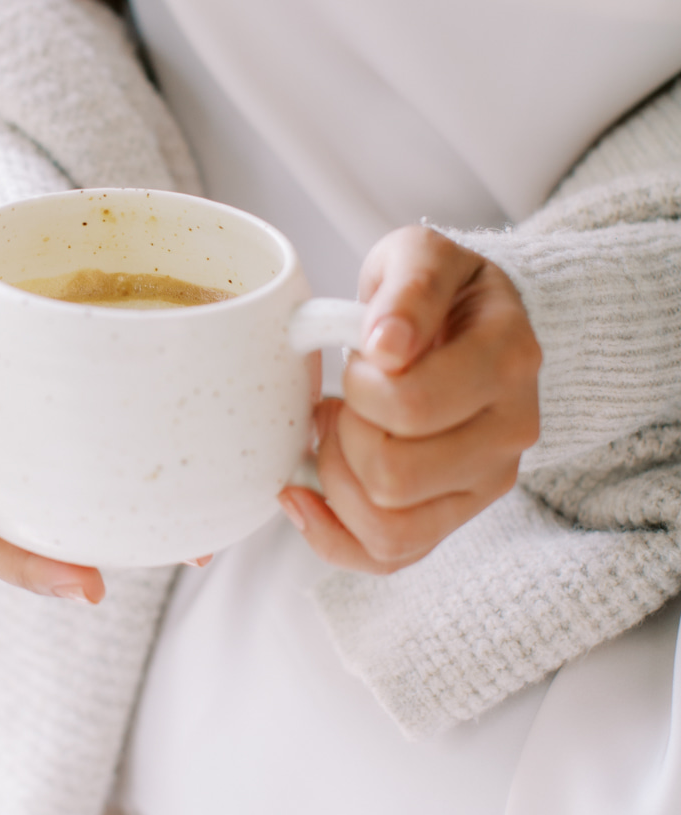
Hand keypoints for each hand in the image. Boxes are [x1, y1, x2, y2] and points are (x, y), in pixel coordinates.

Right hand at [0, 249, 106, 602]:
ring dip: (69, 567)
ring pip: (33, 533)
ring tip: (116, 583)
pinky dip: (137, 531)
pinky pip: (94, 505)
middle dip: (24, 566)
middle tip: (84, 585)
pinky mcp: (72, 463)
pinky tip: (187, 547)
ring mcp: (19, 466)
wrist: (37, 263)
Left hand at [279, 226, 540, 573]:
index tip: (362, 354)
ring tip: (334, 433)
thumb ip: (408, 289)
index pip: (410, 405)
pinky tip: (303, 494)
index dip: (360, 383)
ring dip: (336, 482)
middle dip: (344, 434)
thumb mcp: (422, 256)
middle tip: (342, 396)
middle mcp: (510, 433)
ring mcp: (486, 484)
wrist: (471, 322)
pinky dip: (331, 534)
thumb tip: (387, 345)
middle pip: (394, 476)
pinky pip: (387, 558)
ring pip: (389, 528)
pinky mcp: (455, 517)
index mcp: (508, 362)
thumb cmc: (437, 290)